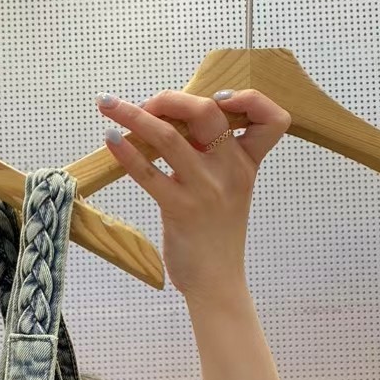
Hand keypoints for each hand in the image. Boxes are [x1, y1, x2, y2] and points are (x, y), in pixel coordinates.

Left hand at [97, 89, 289, 301]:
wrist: (217, 281)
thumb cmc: (217, 235)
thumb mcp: (228, 190)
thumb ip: (210, 156)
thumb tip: (173, 121)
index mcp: (246, 163)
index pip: (271, 119)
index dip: (251, 98)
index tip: (220, 97)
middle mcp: (230, 171)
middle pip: (207, 112)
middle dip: (171, 98)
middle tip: (147, 103)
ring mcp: (205, 189)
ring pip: (169, 137)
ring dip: (134, 115)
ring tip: (108, 106)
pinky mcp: (180, 209)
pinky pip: (148, 173)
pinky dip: (126, 152)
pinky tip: (111, 139)